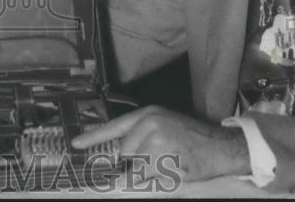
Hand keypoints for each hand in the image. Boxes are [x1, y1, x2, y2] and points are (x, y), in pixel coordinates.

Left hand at [70, 106, 249, 182]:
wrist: (219, 146)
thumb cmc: (190, 135)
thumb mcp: (163, 123)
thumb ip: (140, 133)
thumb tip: (119, 151)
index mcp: (148, 114)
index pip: (114, 126)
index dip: (93, 137)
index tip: (75, 144)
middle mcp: (150, 127)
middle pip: (125, 152)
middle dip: (137, 158)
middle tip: (162, 154)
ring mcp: (157, 146)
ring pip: (136, 168)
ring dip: (148, 171)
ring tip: (169, 160)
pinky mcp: (166, 164)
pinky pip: (148, 179)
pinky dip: (155, 180)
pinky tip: (171, 169)